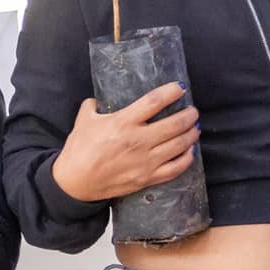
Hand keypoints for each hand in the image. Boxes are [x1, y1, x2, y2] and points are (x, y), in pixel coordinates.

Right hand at [52, 84, 200, 203]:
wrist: (75, 182)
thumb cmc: (79, 149)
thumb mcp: (84, 119)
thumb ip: (95, 105)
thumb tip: (101, 99)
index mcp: (123, 123)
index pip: (154, 102)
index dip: (171, 92)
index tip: (180, 88)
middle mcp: (138, 141)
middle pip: (174, 124)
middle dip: (189, 115)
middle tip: (193, 111)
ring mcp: (145, 162)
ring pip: (179, 146)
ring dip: (191, 134)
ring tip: (195, 127)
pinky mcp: (147, 178)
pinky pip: (175, 169)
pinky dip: (187, 159)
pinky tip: (190, 151)